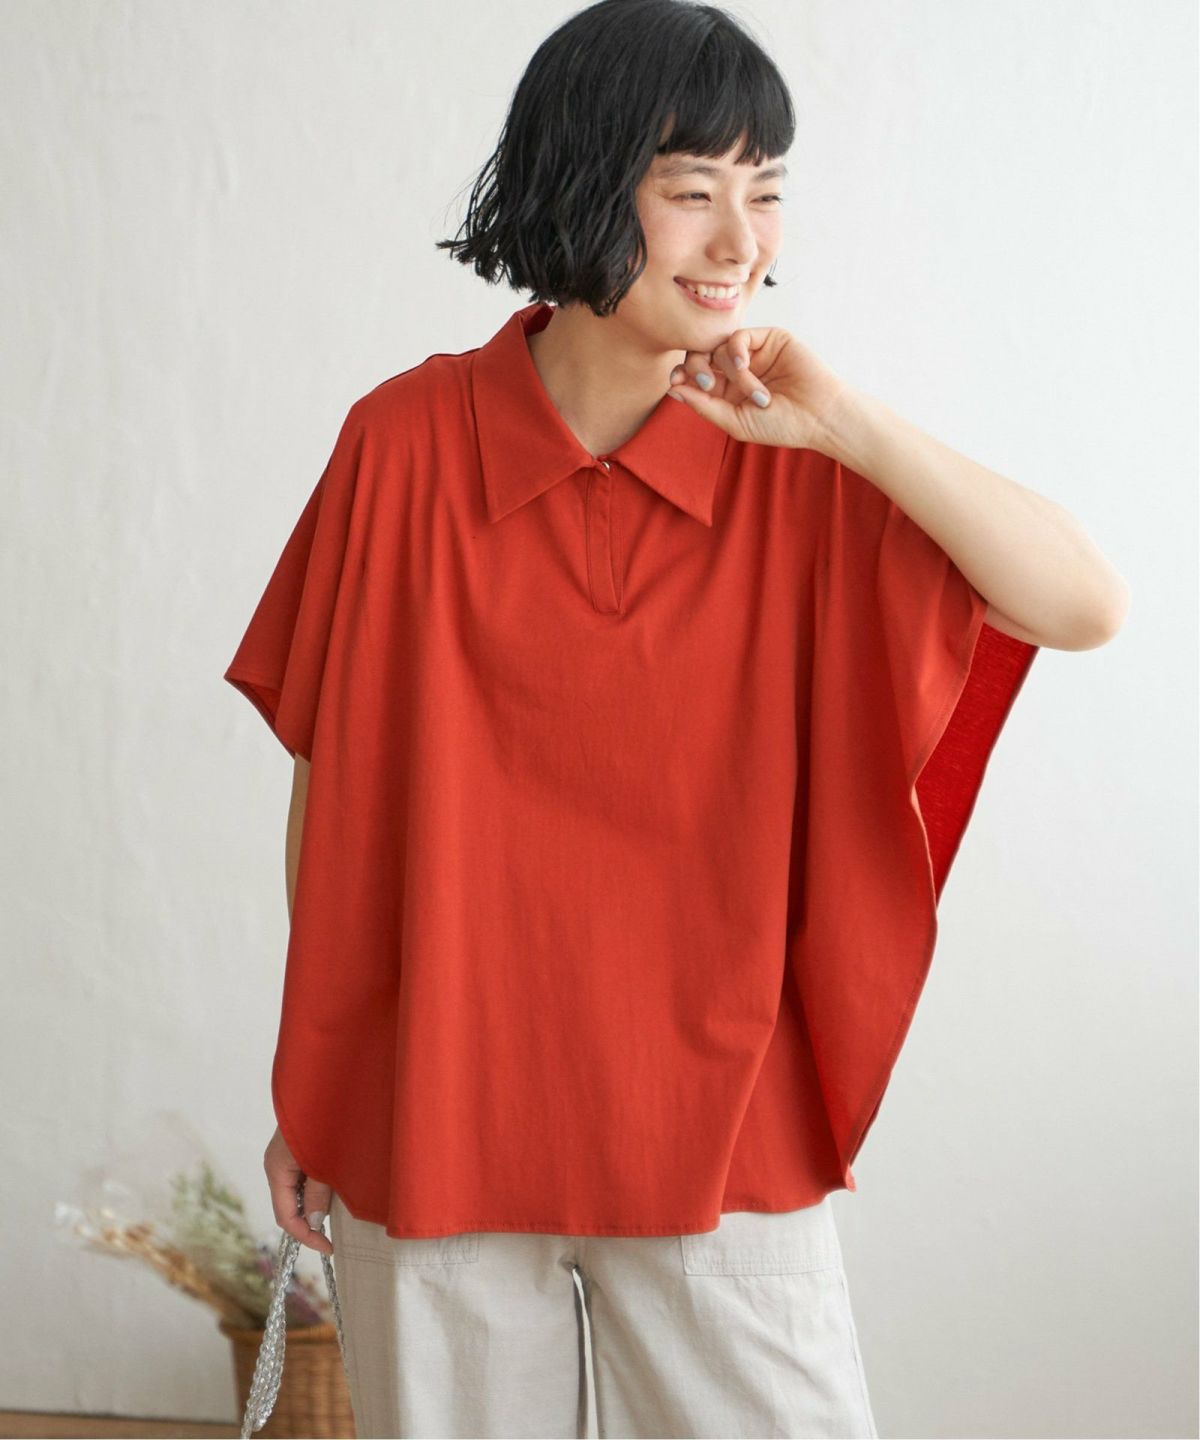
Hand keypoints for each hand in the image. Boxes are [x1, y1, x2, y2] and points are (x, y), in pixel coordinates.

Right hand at [264, 1124, 334, 1254]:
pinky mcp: (298, 1151)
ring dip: (315, 1205)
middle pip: (289, 1206)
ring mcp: (286, 1157)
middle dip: (310, 1222)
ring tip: (337, 1210)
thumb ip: (319, 1194)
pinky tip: (333, 1190)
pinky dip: (317, 1190)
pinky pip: (304, 1179)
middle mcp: (277, 1165)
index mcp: (276, 1168)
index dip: (306, 1235)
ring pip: (297, 1193)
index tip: (328, 1247)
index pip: (285, 1216)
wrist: (328, 1080)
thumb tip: (316, 1223)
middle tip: (334, 1233)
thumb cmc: (326, 1118)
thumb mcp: (324, 1162)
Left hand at [667, 326, 846, 450]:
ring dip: (732, 372)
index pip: (695, 377)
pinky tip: (746, 367)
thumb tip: (672, 388)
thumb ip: (704, 405)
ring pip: (720, 348)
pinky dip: (737, 352)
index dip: (682, 375)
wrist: (820, 416)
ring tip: (756, 395)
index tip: (676, 381)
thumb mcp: (735, 422)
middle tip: (705, 382)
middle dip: (696, 366)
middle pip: (701, 356)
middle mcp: (737, 371)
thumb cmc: (781, 425)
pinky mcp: (769, 339)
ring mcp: (753, 354)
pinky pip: (739, 336)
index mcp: (727, 392)